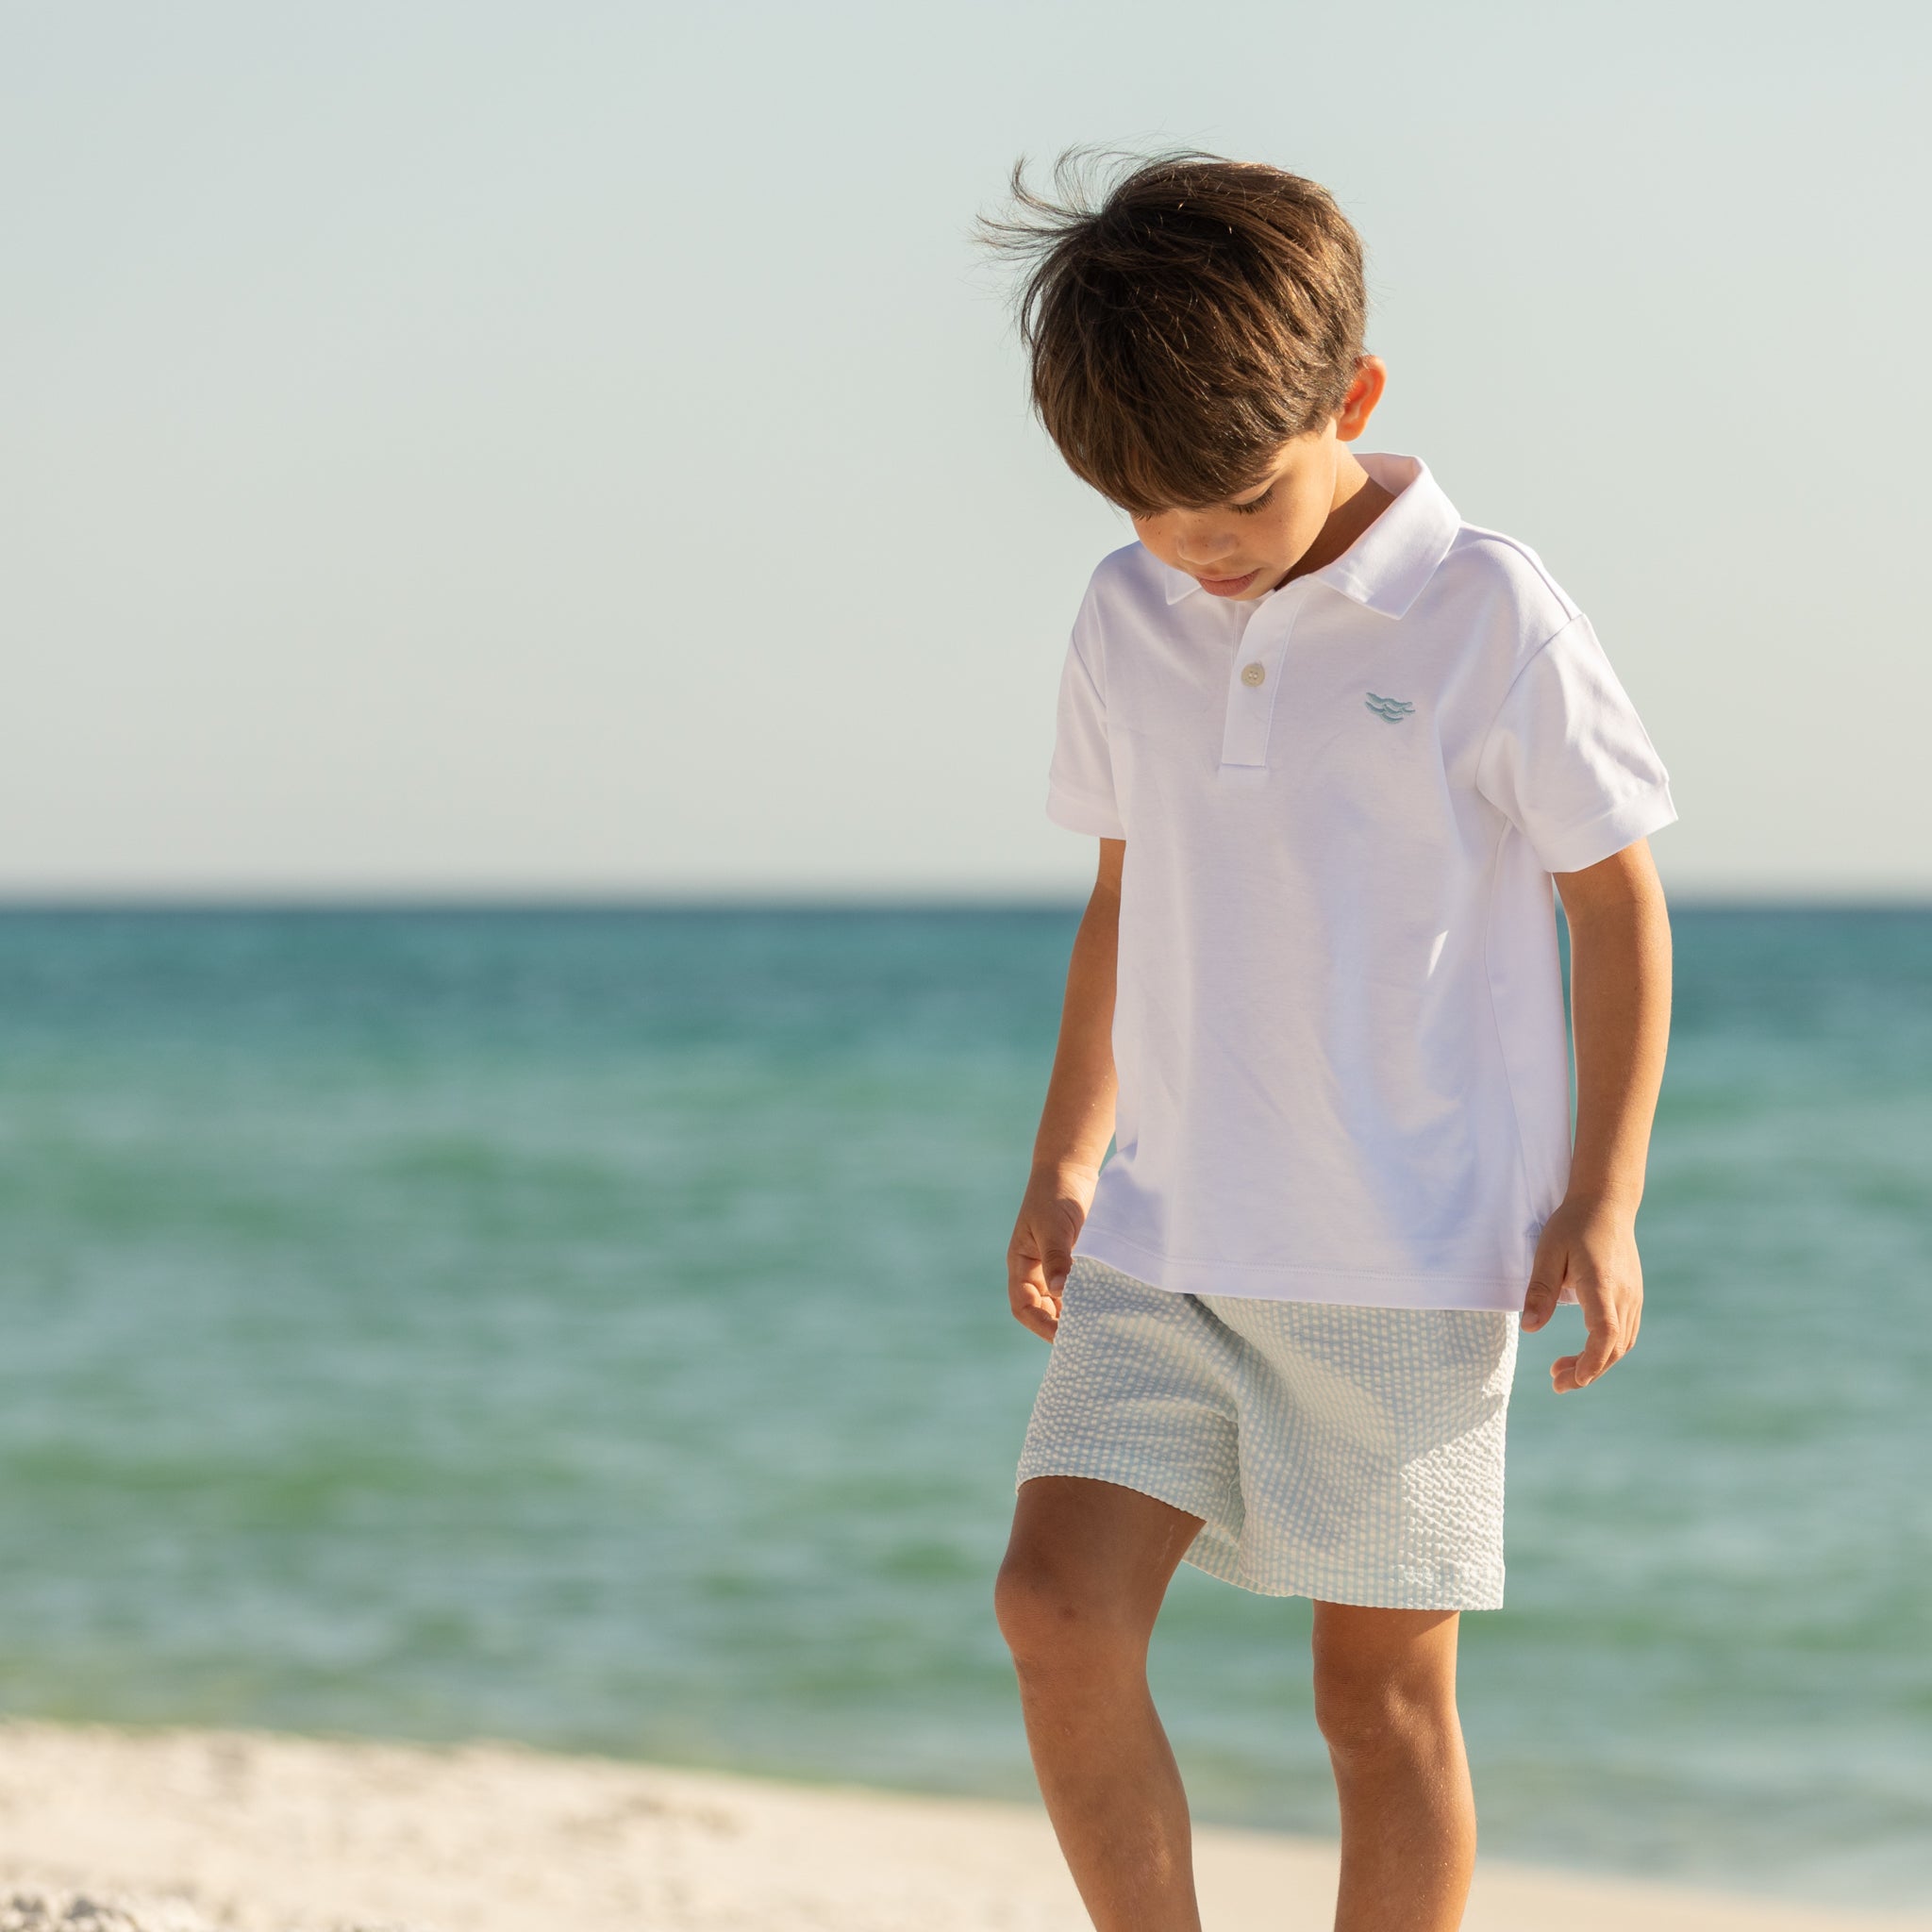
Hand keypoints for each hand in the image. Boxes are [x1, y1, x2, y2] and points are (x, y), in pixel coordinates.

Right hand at [1006, 1163, 1097, 1341]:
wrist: (1071, 1170)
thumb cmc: (1054, 1194)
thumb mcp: (1053, 1225)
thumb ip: (1056, 1257)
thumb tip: (1061, 1292)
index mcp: (1021, 1264)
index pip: (1023, 1305)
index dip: (1039, 1324)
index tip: (1062, 1336)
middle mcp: (1036, 1271)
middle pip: (1042, 1310)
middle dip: (1059, 1326)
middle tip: (1087, 1337)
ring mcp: (1056, 1267)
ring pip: (1061, 1303)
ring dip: (1075, 1315)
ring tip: (1097, 1326)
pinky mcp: (1075, 1262)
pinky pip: (1078, 1289)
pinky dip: (1089, 1299)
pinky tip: (1105, 1306)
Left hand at [1519, 1192, 1643, 1391]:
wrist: (1606, 1204)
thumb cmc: (1573, 1226)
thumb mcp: (1548, 1253)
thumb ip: (1540, 1291)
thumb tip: (1530, 1328)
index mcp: (1603, 1285)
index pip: (1605, 1332)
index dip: (1593, 1360)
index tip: (1576, 1379)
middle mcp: (1624, 1296)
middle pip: (1613, 1347)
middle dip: (1587, 1372)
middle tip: (1556, 1384)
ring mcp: (1633, 1297)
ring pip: (1621, 1344)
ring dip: (1596, 1363)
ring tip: (1563, 1371)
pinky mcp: (1633, 1296)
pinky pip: (1625, 1333)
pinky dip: (1606, 1349)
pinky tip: (1585, 1353)